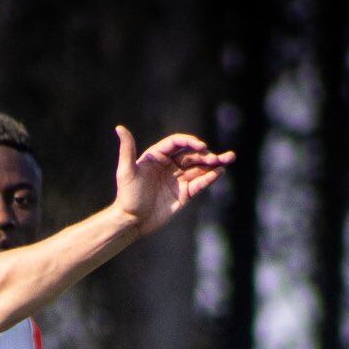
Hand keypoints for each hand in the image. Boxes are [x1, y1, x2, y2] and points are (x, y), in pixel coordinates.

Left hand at [112, 126, 233, 236]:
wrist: (130, 221)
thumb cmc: (127, 196)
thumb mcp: (126, 172)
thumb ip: (127, 149)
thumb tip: (119, 127)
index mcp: (158, 157)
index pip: (178, 143)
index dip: (190, 142)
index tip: (200, 146)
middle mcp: (169, 166)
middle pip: (192, 154)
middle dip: (206, 154)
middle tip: (216, 157)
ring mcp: (178, 179)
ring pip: (199, 168)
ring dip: (214, 163)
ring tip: (229, 158)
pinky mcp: (184, 194)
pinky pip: (199, 183)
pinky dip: (210, 177)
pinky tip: (219, 172)